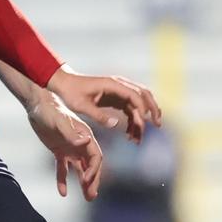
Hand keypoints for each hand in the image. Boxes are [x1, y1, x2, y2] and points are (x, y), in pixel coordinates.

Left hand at [28, 95, 102, 199]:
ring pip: (80, 169)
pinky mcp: (58, 150)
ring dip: (84, 183)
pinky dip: (63, 180)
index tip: (86, 181)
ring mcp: (70, 148)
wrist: (37, 104)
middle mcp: (80, 143)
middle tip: (91, 196)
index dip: (93, 170)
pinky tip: (63, 193)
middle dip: (93, 181)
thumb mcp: (59, 121)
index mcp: (85, 136)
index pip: (95, 157)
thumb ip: (72, 133)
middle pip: (90, 165)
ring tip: (87, 198)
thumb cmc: (50, 109)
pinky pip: (62, 168)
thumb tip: (85, 142)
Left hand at [46, 67, 161, 143]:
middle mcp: (119, 85)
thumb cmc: (71, 93)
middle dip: (153, 109)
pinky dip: (133, 121)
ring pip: (138, 103)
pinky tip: (129, 135)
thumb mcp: (82, 106)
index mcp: (112, 85)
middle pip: (144, 95)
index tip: (144, 123)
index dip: (142, 108)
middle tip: (157, 125)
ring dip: (143, 119)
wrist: (63, 84)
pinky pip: (129, 109)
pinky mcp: (115, 98)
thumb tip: (116, 125)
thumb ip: (98, 115)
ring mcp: (118, 91)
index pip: (134, 95)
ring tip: (140, 137)